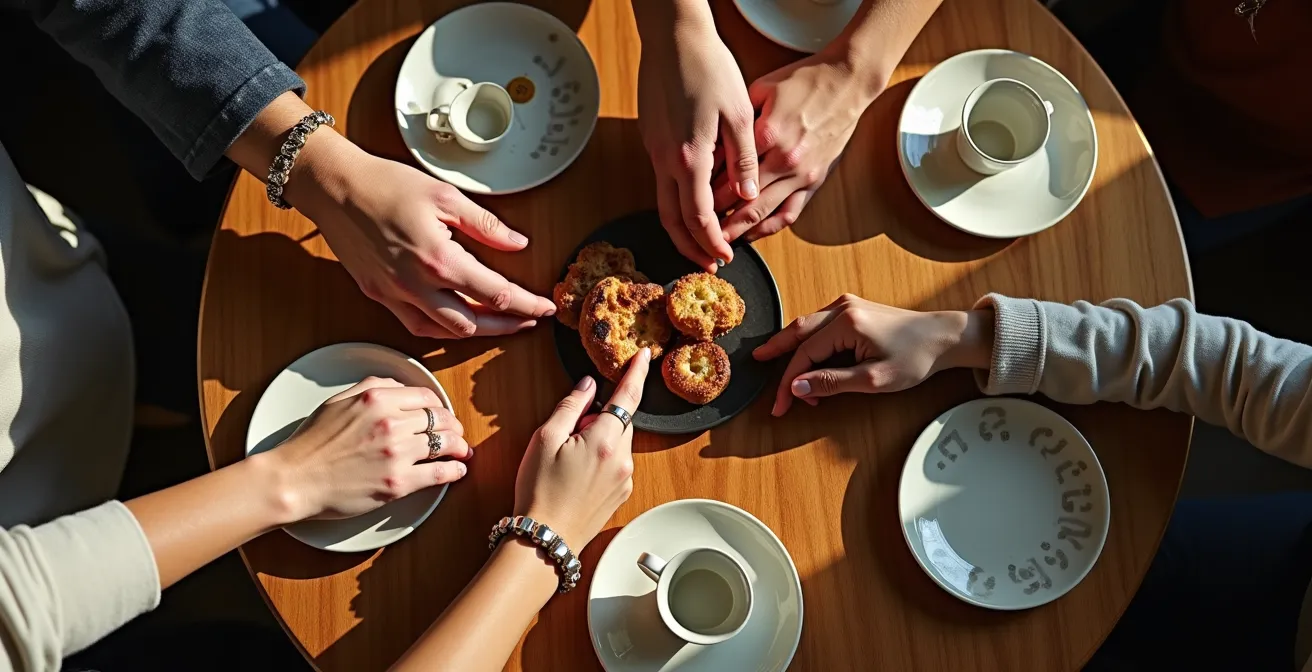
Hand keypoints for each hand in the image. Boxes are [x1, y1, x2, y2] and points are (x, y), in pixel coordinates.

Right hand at [265, 377, 471, 519]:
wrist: (294, 480)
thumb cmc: (312, 443)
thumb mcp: (339, 400)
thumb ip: (372, 386)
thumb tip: (400, 387)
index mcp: (377, 398)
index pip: (426, 397)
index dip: (438, 407)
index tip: (442, 414)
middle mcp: (391, 422)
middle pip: (441, 419)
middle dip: (453, 426)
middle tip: (457, 433)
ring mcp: (397, 453)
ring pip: (446, 444)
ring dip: (459, 447)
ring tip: (462, 451)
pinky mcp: (398, 482)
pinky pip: (440, 473)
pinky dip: (455, 471)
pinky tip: (458, 470)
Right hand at [299, 148, 554, 338]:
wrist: (334, 187)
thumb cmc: (385, 184)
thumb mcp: (445, 196)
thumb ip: (486, 226)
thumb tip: (518, 243)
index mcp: (440, 259)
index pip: (497, 294)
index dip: (527, 304)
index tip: (544, 307)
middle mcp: (417, 285)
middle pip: (473, 324)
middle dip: (508, 325)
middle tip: (529, 319)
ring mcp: (394, 294)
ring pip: (444, 332)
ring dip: (477, 331)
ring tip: (501, 322)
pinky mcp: (378, 295)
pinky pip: (416, 325)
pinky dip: (442, 328)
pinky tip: (457, 320)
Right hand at [513, 348, 651, 547]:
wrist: (546, 539)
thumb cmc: (539, 490)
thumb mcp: (545, 439)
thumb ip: (570, 407)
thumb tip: (588, 386)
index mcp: (604, 441)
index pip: (627, 397)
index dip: (637, 373)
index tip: (645, 355)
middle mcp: (623, 459)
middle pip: (621, 421)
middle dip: (600, 418)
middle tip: (569, 434)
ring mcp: (625, 479)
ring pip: (619, 443)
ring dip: (600, 440)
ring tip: (569, 461)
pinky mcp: (623, 494)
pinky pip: (617, 463)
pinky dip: (602, 459)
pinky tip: (577, 476)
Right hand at [637, 8, 758, 270]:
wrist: (673, 37)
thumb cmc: (709, 68)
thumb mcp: (739, 114)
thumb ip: (743, 160)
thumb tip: (747, 195)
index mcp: (689, 158)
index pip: (698, 217)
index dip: (711, 242)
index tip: (724, 257)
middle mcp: (665, 159)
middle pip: (672, 219)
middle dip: (690, 247)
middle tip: (707, 263)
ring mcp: (653, 149)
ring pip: (662, 202)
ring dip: (681, 227)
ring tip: (699, 241)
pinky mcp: (651, 138)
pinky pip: (661, 180)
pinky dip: (675, 201)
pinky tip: (692, 201)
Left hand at [713, 53, 881, 241]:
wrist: (847, 81)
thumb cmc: (804, 80)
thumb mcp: (763, 89)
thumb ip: (738, 119)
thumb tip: (713, 142)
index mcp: (768, 134)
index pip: (728, 170)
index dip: (705, 188)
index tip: (689, 198)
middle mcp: (785, 159)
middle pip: (742, 198)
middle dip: (716, 217)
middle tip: (695, 228)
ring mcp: (802, 174)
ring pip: (763, 212)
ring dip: (738, 230)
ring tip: (717, 239)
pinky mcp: (815, 181)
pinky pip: (789, 214)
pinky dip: (768, 228)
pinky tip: (750, 234)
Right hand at [753, 295, 992, 415]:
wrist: (944, 336)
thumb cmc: (915, 357)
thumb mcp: (874, 379)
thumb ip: (832, 383)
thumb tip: (796, 386)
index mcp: (846, 324)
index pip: (804, 354)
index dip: (788, 382)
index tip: (781, 405)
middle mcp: (842, 308)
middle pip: (797, 332)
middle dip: (778, 354)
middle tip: (757, 365)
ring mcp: (847, 305)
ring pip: (807, 326)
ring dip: (794, 350)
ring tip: (782, 370)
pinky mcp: (853, 309)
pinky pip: (820, 324)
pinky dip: (808, 343)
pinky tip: (806, 358)